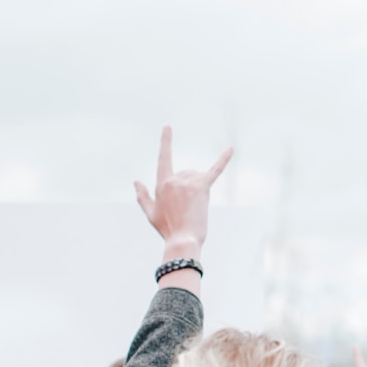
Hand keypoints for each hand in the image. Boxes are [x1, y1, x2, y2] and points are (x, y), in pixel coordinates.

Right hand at [134, 126, 232, 254]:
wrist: (182, 239)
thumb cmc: (167, 229)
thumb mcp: (150, 213)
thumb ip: (142, 196)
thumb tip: (136, 181)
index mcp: (161, 183)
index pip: (163, 158)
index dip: (166, 142)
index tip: (168, 127)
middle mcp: (174, 179)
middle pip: (186, 173)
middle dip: (189, 187)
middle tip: (187, 209)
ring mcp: (188, 182)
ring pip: (198, 176)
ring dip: (199, 189)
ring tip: (195, 208)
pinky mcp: (202, 188)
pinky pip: (215, 170)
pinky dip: (223, 159)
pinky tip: (231, 149)